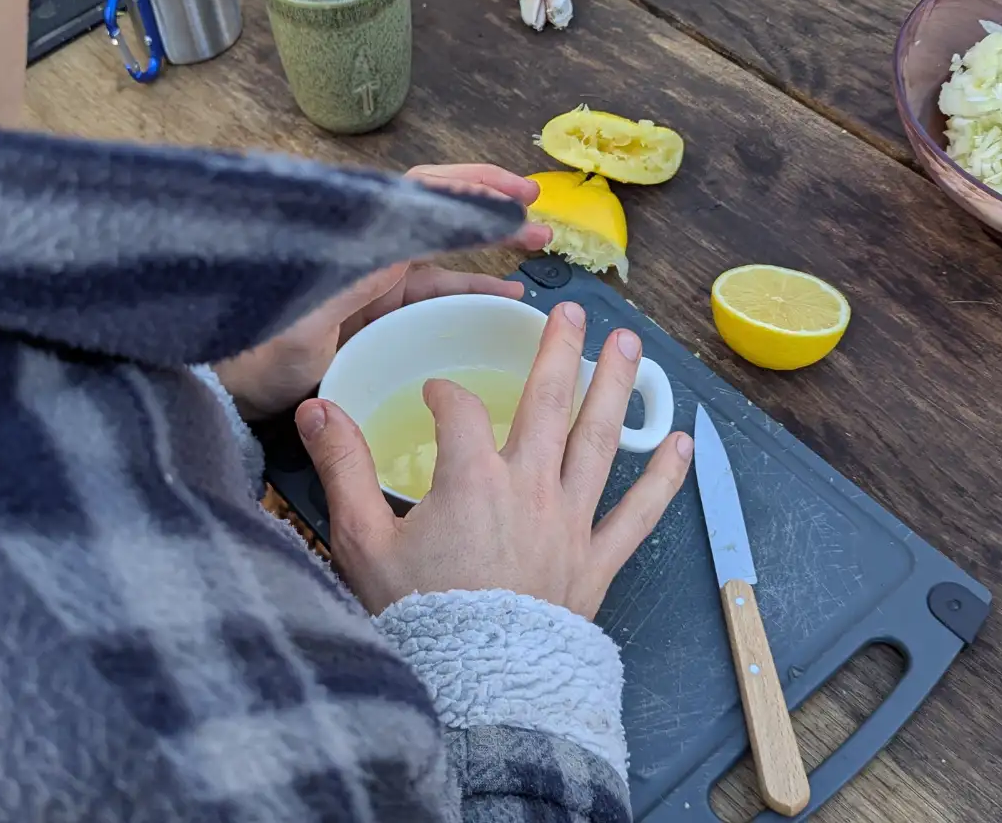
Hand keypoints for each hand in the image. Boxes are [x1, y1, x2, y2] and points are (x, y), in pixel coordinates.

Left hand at [211, 164, 550, 419]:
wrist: (231, 394)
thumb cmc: (258, 357)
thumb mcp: (302, 324)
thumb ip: (350, 285)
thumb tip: (401, 245)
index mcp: (351, 246)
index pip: (418, 198)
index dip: (469, 188)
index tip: (514, 192)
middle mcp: (366, 254)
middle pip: (436, 214)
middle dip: (488, 205)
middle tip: (537, 208)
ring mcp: (373, 284)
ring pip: (443, 254)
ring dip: (489, 246)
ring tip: (537, 244)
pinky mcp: (376, 313)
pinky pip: (432, 293)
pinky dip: (471, 290)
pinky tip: (505, 294)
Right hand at [294, 301, 693, 617]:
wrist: (473, 692)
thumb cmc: (417, 621)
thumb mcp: (362, 542)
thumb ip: (342, 468)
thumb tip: (317, 410)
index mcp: (472, 479)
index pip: (462, 410)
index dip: (446, 393)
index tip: (434, 394)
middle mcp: (529, 489)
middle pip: (549, 402)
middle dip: (559, 350)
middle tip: (574, 310)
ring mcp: (569, 524)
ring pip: (599, 441)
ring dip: (615, 388)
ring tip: (630, 344)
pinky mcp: (595, 563)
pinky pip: (639, 514)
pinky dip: (664, 478)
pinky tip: (684, 444)